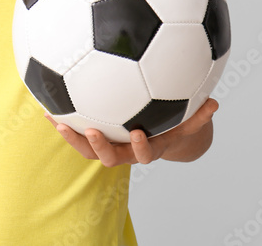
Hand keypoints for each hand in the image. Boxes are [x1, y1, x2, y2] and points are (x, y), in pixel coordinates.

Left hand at [45, 98, 217, 166]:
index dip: (140, 147)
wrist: (155, 136)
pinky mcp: (92, 136)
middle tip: (91, 131)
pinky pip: (75, 131)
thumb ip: (199, 116)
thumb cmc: (171, 125)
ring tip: (58, 122)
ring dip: (72, 137)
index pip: (143, 153)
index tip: (137, 132)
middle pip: (108, 157)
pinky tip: (45, 106)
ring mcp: (107, 145)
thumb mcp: (186, 121)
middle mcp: (123, 151)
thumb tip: (215, 103)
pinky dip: (61, 121)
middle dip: (99, 146)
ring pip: (87, 149)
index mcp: (146, 148)